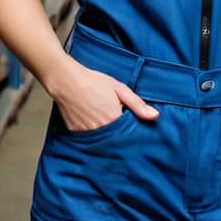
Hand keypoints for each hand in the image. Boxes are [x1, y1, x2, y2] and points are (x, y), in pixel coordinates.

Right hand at [45, 60, 159, 131]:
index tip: (132, 127)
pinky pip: (88, 138)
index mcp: (114, 120)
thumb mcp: (119, 89)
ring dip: (105, 134)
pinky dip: (92, 133)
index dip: (131, 130)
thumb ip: (137, 104)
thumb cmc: (93, 82)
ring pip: (102, 140)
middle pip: (115, 139)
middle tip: (115, 123)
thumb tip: (154, 115)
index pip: (128, 133)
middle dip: (118, 134)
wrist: (66, 80)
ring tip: (102, 120)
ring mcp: (88, 133)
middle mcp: (101, 130)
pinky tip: (91, 121)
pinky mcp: (76, 133)